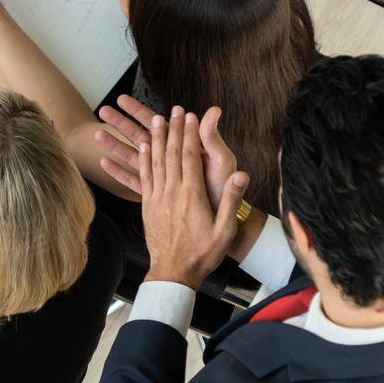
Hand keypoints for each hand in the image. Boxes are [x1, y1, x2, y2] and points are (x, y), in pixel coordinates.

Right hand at [94, 96, 236, 210]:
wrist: (222, 223)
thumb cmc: (224, 192)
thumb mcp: (221, 162)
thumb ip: (212, 139)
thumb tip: (213, 110)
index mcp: (183, 148)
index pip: (157, 126)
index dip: (140, 113)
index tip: (123, 100)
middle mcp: (171, 160)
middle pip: (141, 137)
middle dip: (122, 123)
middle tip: (105, 109)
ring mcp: (161, 177)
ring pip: (133, 157)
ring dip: (115, 145)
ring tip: (97, 134)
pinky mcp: (156, 194)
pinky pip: (134, 181)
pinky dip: (119, 172)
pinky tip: (104, 163)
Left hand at [139, 106, 249, 288]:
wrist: (174, 273)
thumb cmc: (203, 254)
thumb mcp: (224, 230)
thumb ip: (230, 201)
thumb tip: (241, 175)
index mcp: (192, 196)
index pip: (189, 158)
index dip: (189, 134)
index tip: (191, 115)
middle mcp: (171, 193)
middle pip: (170, 154)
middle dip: (173, 129)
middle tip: (173, 109)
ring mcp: (157, 199)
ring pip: (154, 162)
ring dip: (155, 138)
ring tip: (155, 119)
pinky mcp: (147, 206)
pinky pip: (143, 177)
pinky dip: (143, 159)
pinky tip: (142, 147)